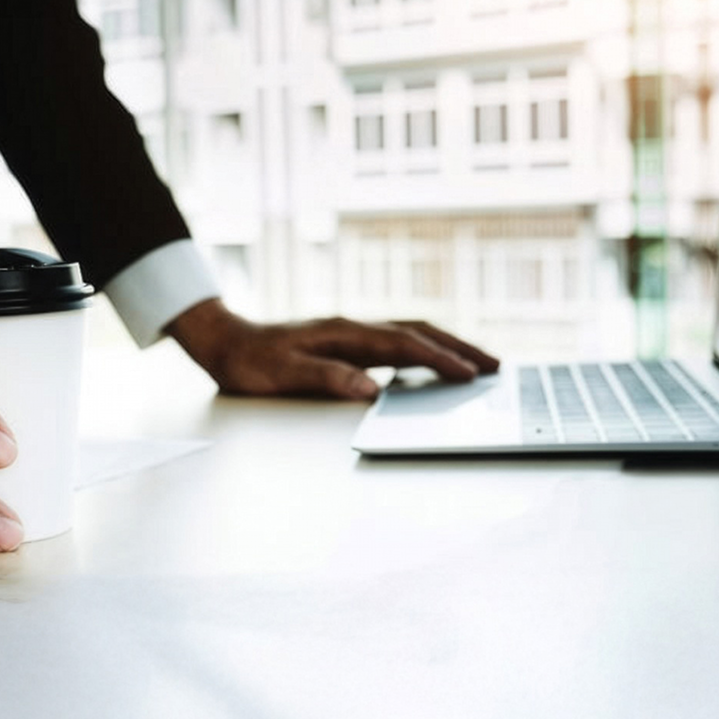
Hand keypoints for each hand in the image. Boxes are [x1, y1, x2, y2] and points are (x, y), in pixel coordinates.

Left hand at [166, 298, 498, 399]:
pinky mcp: (346, 342)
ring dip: (445, 346)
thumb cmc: (250, 361)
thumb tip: (371, 390)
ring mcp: (351, 333)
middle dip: (458, 348)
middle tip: (495, 365)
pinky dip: (422, 350)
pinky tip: (430, 366)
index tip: (470, 375)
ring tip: (476, 363)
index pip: (404, 345)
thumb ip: (327, 379)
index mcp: (344, 334)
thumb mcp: (283, 375)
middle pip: (418, 332)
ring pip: (410, 334)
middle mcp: (353, 328)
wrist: (224, 341)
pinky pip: (396, 342)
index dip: (440, 360)